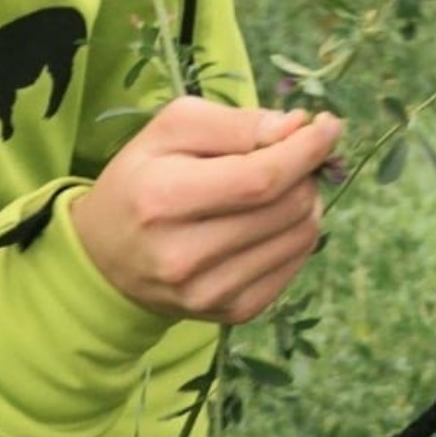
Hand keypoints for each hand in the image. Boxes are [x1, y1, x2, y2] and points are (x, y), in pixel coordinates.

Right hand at [70, 98, 341, 323]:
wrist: (106, 256)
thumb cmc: (142, 179)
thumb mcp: (172, 129)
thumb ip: (235, 123)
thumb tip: (296, 127)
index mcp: (163, 199)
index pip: (262, 178)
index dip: (307, 150)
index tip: (329, 125)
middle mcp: (185, 257)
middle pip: (289, 208)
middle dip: (305, 172)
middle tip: (291, 156)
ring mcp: (210, 294)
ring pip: (301, 237)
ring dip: (305, 202)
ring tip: (278, 187)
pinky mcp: (232, 313)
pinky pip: (294, 266)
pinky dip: (295, 234)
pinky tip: (269, 220)